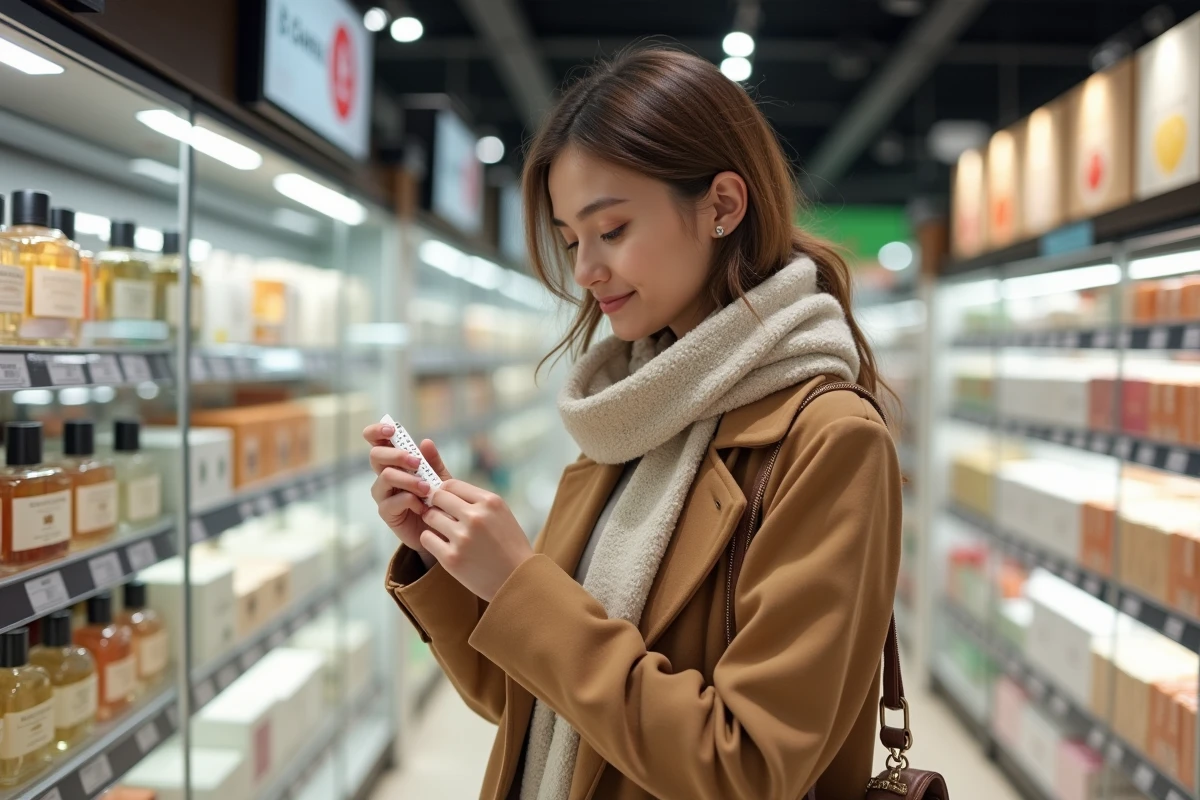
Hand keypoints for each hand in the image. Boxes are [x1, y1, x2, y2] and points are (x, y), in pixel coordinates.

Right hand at [363, 421, 450, 570]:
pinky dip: (411, 500)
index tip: (391, 430)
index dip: (377, 432)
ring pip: (386, 476)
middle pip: (376, 456)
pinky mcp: (386, 512)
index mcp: (395, 462)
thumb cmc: (437, 500)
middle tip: (417, 462)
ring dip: (408, 479)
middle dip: (397, 455)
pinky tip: (424, 507)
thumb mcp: (440, 479)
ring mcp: (383, 494)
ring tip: (428, 488)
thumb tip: (426, 441)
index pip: (377, 442)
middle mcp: (384, 476)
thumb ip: (433, 462)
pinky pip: (393, 501)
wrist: (440, 531)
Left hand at [419, 479, 533, 600]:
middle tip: (441, 515)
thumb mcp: (502, 515)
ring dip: (433, 523)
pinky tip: (443, 546)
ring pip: (430, 517)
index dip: (444, 492)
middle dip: (436, 505)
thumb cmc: (509, 547)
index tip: (445, 501)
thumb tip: (445, 492)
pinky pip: (426, 538)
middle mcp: (476, 516)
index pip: (452, 484)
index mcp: (490, 502)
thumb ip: (478, 502)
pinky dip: (431, 541)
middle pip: (438, 497)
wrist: (518, 581)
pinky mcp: (451, 558)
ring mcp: (463, 537)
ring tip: (445, 532)